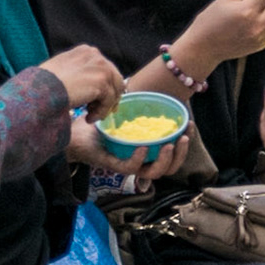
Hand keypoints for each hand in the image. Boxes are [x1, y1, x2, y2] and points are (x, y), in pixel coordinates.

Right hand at [44, 44, 123, 120]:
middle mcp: (96, 55)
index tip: (99, 100)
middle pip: (115, 78)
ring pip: (114, 91)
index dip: (105, 86)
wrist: (43, 90)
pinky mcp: (102, 82)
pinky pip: (109, 102)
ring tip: (90, 116)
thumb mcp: (64, 70)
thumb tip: (91, 87)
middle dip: (110, 97)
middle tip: (100, 111)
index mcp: (87, 51)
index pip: (105, 69)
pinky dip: (100, 113)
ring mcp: (101, 67)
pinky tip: (88, 118)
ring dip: (104, 107)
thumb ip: (79, 73)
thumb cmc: (45, 84)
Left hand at [67, 115, 194, 181]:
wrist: (74, 131)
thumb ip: (141, 108)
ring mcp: (127, 164)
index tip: (189, 126)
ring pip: (153, 173)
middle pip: (168, 168)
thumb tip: (157, 91)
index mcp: (146, 152)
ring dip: (165, 160)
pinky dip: (139, 159)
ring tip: (169, 145)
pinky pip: (130, 168)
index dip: (184, 145)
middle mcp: (139, 161)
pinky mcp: (112, 165)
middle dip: (180, 154)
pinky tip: (144, 147)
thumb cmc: (100, 125)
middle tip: (183, 138)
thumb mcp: (126, 114)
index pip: (172, 155)